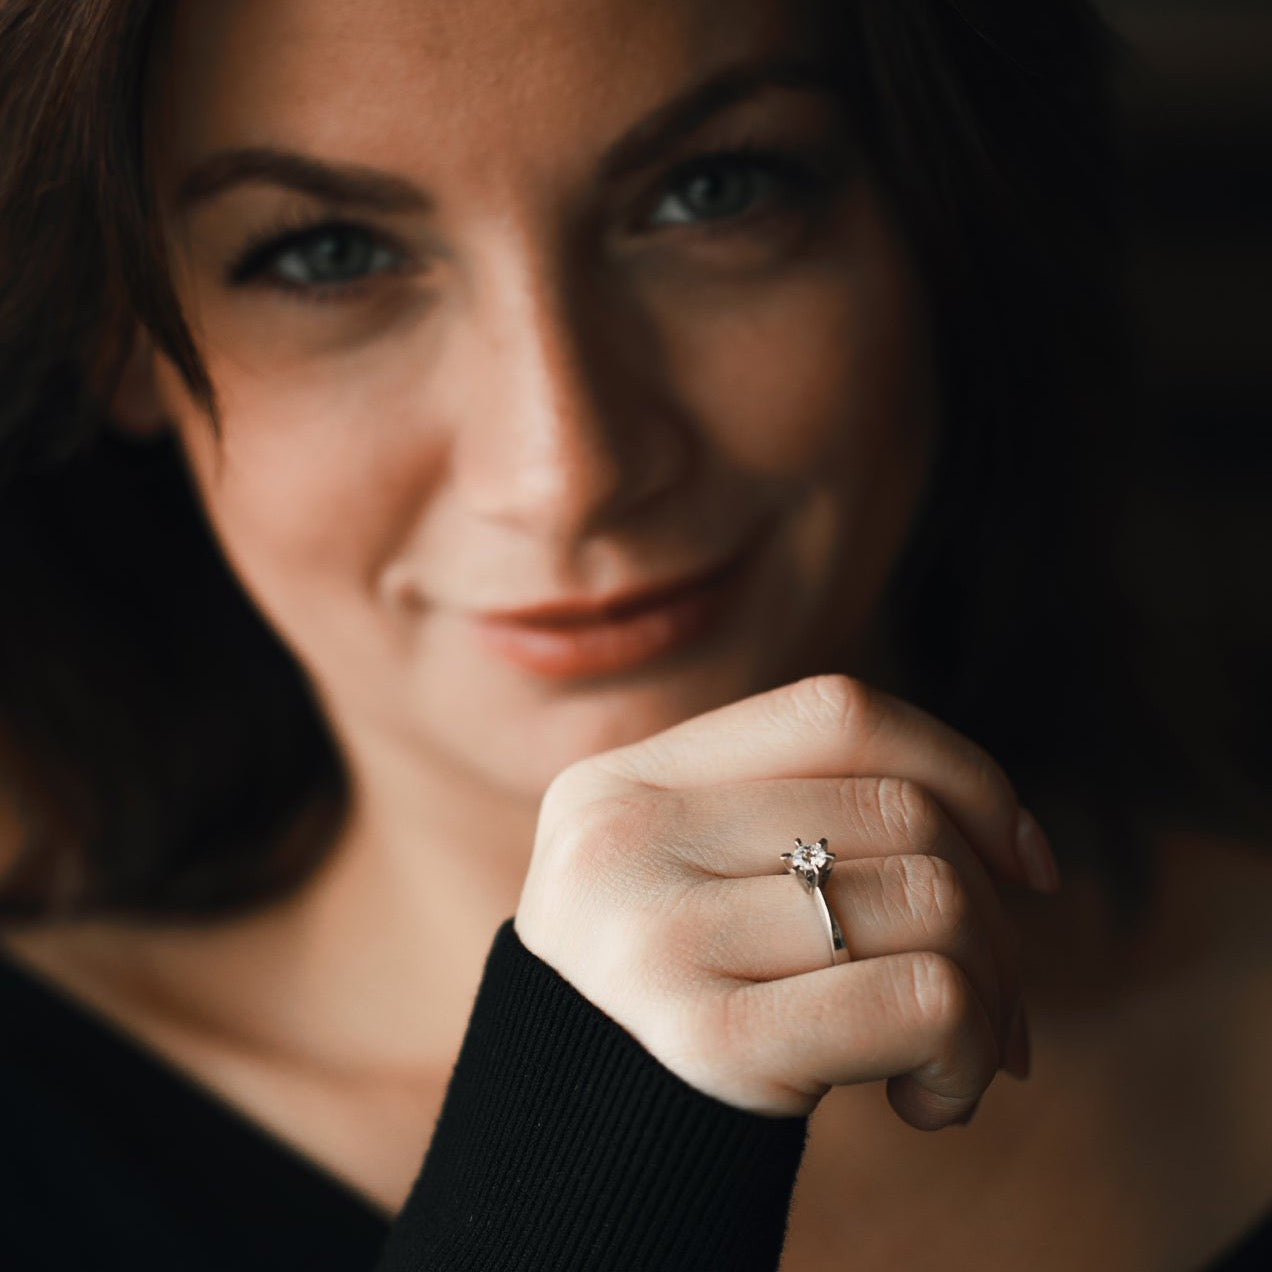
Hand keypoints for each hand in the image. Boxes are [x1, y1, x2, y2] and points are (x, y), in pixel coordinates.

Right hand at [515, 675, 1057, 1129]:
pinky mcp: (707, 1038)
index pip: (836, 712)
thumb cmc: (676, 1003)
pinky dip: (967, 1057)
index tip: (1025, 861)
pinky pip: (922, 999)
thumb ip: (799, 820)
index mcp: (624, 781)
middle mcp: (626, 837)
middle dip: (994, 915)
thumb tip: (1020, 851)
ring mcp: (658, 932)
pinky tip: (927, 1102)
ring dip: (991, 997)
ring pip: (932, 899)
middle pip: (902, 813)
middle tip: (996, 1000)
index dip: (960, 768)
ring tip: (955, 1055)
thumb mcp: (690, 875)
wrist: (576, 1153)